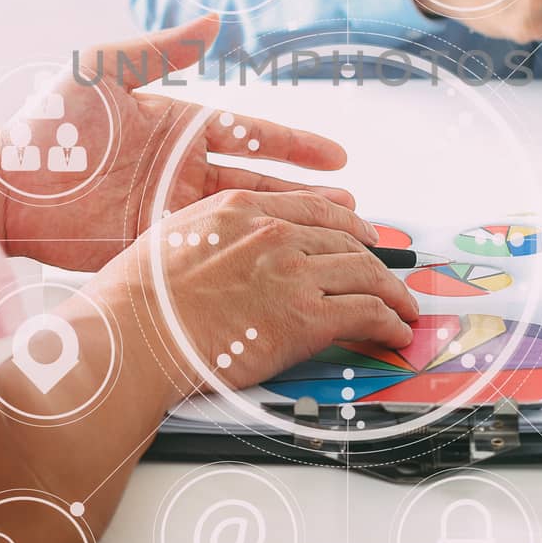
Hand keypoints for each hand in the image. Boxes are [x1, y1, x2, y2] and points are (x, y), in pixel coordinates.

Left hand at [0, 15, 358, 269]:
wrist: (4, 183)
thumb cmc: (48, 122)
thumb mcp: (104, 71)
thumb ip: (160, 48)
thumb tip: (213, 20)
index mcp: (179, 128)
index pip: (253, 137)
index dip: (297, 147)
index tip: (338, 156)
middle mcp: (181, 171)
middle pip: (260, 183)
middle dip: (307, 195)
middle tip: (353, 208)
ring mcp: (169, 211)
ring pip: (244, 220)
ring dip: (286, 227)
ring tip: (332, 237)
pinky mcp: (152, 246)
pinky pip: (209, 250)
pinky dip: (244, 257)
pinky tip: (277, 266)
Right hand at [92, 189, 419, 390]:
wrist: (137, 334)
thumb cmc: (139, 299)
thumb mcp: (172, 239)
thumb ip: (213, 237)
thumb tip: (227, 253)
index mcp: (240, 208)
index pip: (311, 208)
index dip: (345, 223)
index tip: (360, 233)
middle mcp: (273, 232)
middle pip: (345, 238)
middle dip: (375, 257)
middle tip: (389, 272)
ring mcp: (293, 272)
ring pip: (365, 272)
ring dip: (393, 294)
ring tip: (404, 309)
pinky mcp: (307, 316)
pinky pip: (366, 313)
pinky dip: (389, 323)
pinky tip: (396, 332)